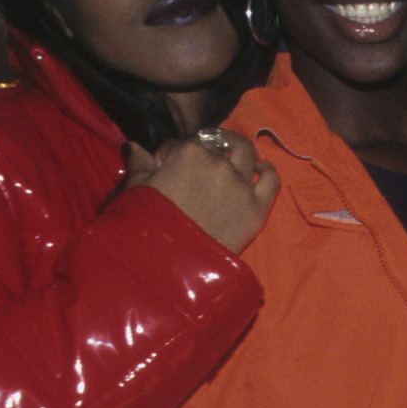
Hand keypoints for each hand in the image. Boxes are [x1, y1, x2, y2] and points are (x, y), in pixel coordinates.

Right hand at [124, 134, 277, 252]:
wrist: (171, 263)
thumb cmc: (147, 226)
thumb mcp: (137, 190)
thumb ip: (139, 164)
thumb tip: (134, 146)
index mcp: (187, 154)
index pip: (181, 144)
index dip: (172, 154)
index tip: (168, 166)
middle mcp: (219, 163)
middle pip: (216, 145)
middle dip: (207, 148)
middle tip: (204, 156)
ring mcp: (241, 184)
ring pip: (247, 153)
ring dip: (239, 149)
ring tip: (234, 152)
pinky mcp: (257, 206)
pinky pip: (271, 180)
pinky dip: (267, 170)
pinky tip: (262, 168)